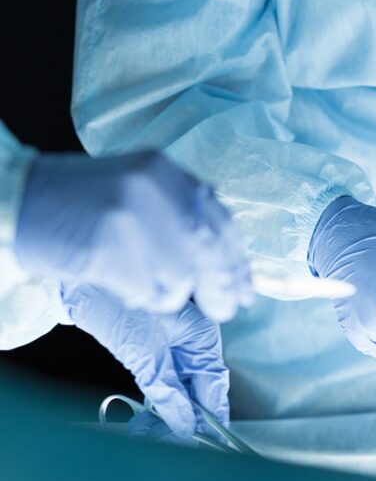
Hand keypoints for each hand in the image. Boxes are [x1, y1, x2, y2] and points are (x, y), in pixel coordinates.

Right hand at [16, 150, 252, 320]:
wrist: (16, 200)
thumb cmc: (78, 203)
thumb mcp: (139, 189)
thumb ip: (180, 210)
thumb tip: (228, 257)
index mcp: (166, 171)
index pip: (220, 221)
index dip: (238, 260)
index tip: (248, 287)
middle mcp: (155, 188)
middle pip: (211, 250)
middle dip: (224, 285)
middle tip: (227, 308)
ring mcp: (132, 216)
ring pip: (183, 276)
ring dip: (170, 293)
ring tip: (144, 283)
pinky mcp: (110, 247)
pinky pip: (149, 290)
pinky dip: (143, 296)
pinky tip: (124, 284)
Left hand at [63, 283, 229, 438]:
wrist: (82, 291)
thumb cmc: (116, 308)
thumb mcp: (146, 354)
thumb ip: (167, 391)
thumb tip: (185, 425)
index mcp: (204, 337)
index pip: (215, 383)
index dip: (213, 415)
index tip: (211, 443)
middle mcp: (194, 345)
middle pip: (200, 391)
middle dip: (189, 419)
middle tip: (177, 445)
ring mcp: (175, 351)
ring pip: (181, 393)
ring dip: (170, 416)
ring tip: (152, 435)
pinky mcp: (154, 357)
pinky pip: (163, 388)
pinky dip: (157, 406)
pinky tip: (148, 423)